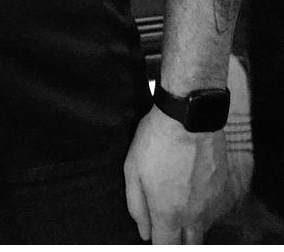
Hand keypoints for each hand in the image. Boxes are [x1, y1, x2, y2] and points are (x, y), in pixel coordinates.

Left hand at [124, 105, 226, 242]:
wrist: (190, 116)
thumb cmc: (156, 140)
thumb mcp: (133, 169)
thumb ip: (136, 205)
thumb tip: (143, 231)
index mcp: (168, 213)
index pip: (165, 247)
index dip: (157, 243)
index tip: (153, 234)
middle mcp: (193, 215)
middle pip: (190, 246)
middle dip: (178, 241)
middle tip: (168, 227)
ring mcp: (211, 203)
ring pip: (203, 229)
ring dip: (191, 225)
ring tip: (178, 205)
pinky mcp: (222, 188)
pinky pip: (213, 209)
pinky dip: (203, 208)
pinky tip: (192, 191)